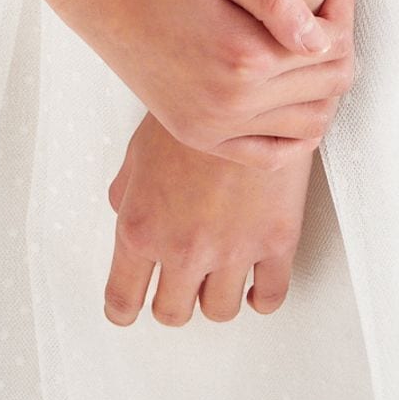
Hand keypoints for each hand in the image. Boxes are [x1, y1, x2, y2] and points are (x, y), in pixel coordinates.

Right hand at [46, 0, 355, 161]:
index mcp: (241, 57)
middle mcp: (230, 103)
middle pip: (327, 87)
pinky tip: (294, 97)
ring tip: (309, 45)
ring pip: (310, 123)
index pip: (330, 47)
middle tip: (326, 11)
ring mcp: (212, 127)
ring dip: (324, 86)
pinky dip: (297, 131)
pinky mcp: (199, 136)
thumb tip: (319, 36)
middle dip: (340, 46)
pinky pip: (271, 154)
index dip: (342, 10)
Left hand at [105, 110, 318, 324]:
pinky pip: (270, 296)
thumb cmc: (191, 111)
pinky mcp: (276, 242)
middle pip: (172, 312)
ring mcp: (233, 250)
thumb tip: (123, 213)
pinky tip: (254, 286)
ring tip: (217, 279)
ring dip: (214, 297)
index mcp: (141, 228)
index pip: (123, 298)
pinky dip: (260, 298)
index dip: (122, 309)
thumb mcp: (139, 151)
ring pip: (219, 311)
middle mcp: (184, 248)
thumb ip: (127, 194)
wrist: (247, 86)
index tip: (127, 310)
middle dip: (172, 302)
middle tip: (177, 288)